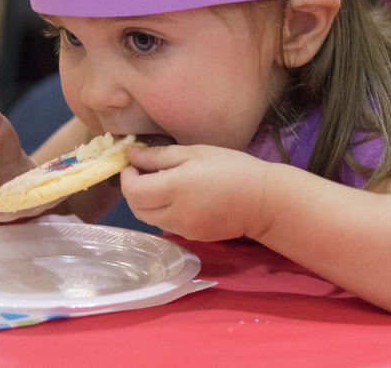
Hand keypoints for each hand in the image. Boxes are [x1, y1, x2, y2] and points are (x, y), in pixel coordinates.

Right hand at [0, 96, 61, 221]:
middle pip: (7, 206)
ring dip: (46, 200)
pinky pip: (41, 203)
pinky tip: (70, 187)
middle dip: (27, 203)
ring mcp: (10, 203)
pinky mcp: (27, 203)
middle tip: (49, 193)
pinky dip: (55, 197)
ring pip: (27, 207)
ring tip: (65, 189)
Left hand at [120, 144, 270, 240]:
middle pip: (136, 209)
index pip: (133, 191)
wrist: (263, 200)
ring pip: (149, 220)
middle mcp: (176, 213)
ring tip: (162, 185)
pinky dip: (163, 212)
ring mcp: (184, 229)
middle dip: (133, 191)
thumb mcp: (196, 153)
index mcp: (176, 188)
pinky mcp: (193, 237)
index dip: (127, 178)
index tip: (133, 165)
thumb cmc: (232, 168)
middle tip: (144, 174)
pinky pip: (167, 225)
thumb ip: (160, 156)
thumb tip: (130, 155)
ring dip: (147, 203)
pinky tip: (179, 198)